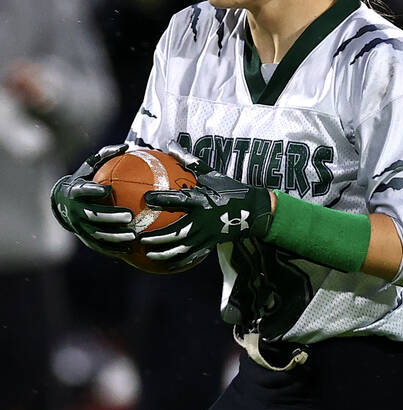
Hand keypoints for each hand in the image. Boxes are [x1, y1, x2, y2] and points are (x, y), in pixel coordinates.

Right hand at [50, 144, 134, 256]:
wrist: (62, 202)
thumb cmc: (84, 179)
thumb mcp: (90, 165)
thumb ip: (106, 155)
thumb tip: (127, 145)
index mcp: (76, 191)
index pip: (82, 191)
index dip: (92, 191)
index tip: (107, 190)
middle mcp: (75, 210)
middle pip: (92, 215)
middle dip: (110, 217)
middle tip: (129, 216)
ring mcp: (78, 226)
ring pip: (96, 234)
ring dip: (114, 236)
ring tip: (133, 236)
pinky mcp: (84, 237)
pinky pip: (99, 245)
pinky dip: (113, 248)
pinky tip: (130, 250)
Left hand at [138, 162, 272, 263]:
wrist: (255, 210)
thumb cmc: (229, 188)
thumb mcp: (211, 173)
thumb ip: (189, 161)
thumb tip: (170, 144)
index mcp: (202, 200)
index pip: (179, 200)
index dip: (161, 200)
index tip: (146, 200)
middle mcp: (204, 219)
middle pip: (177, 232)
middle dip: (157, 237)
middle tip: (140, 238)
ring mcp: (208, 234)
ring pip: (183, 248)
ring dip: (164, 252)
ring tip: (149, 253)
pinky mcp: (211, 244)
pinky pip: (192, 256)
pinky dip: (178, 261)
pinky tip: (165, 264)